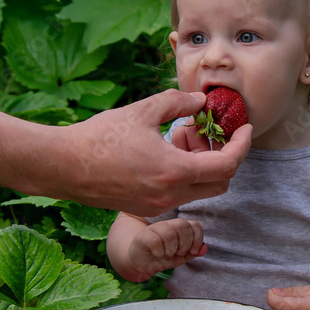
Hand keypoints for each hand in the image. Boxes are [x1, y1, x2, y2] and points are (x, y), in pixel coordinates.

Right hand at [51, 89, 251, 215]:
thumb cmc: (101, 136)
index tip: (244, 129)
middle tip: (208, 132)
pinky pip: (180, 195)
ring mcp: (159, 207)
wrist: (64, 166)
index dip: (242, 145)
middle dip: (224, 157)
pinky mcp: (146, 209)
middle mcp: (171, 195)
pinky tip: (164, 152)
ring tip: (179, 137)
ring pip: (200, 191)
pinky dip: (184, 176)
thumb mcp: (144, 110)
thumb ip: (178, 102)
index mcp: (175, 171)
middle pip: (220, 183)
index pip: (227, 164)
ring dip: (202, 166)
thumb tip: (201, 101)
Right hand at [125, 218, 206, 281]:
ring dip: (171, 249)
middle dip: (184, 243)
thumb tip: (205, 249)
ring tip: (166, 254)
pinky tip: (157, 254)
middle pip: (183, 225)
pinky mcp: (143, 235)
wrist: (141, 262)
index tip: (192, 251)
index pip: (195, 225)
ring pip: (169, 232)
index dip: (197, 238)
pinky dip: (159, 251)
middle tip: (178, 252)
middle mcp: (168, 225)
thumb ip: (193, 252)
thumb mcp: (180, 257)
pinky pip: (155, 240)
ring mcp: (155, 228)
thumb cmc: (162, 256)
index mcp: (179, 228)